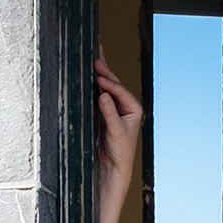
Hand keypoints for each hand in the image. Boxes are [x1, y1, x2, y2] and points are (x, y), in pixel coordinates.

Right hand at [95, 52, 142, 195]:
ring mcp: (114, 107)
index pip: (120, 91)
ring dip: (99, 73)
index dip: (109, 83)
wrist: (113, 166)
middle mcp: (125, 105)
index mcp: (134, 108)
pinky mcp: (104, 112)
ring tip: (93, 58)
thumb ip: (109, 113)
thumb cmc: (120, 151)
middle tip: (95, 56)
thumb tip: (103, 95)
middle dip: (104, 70)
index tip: (99, 76)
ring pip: (106, 86)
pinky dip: (93, 83)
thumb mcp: (116, 131)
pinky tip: (89, 74)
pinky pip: (98, 93)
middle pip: (114, 84)